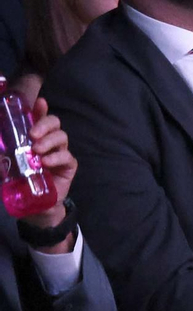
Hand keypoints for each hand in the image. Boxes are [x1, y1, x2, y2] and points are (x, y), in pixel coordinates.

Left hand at [16, 97, 75, 245]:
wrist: (34, 207)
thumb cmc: (19, 183)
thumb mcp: (4, 166)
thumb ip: (1, 154)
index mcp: (33, 138)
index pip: (39, 118)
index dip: (40, 109)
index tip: (39, 103)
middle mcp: (48, 142)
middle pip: (54, 123)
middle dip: (44, 124)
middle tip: (32, 134)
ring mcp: (60, 153)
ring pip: (62, 136)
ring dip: (49, 141)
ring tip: (37, 151)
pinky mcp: (68, 166)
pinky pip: (67, 156)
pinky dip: (56, 157)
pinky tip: (45, 162)